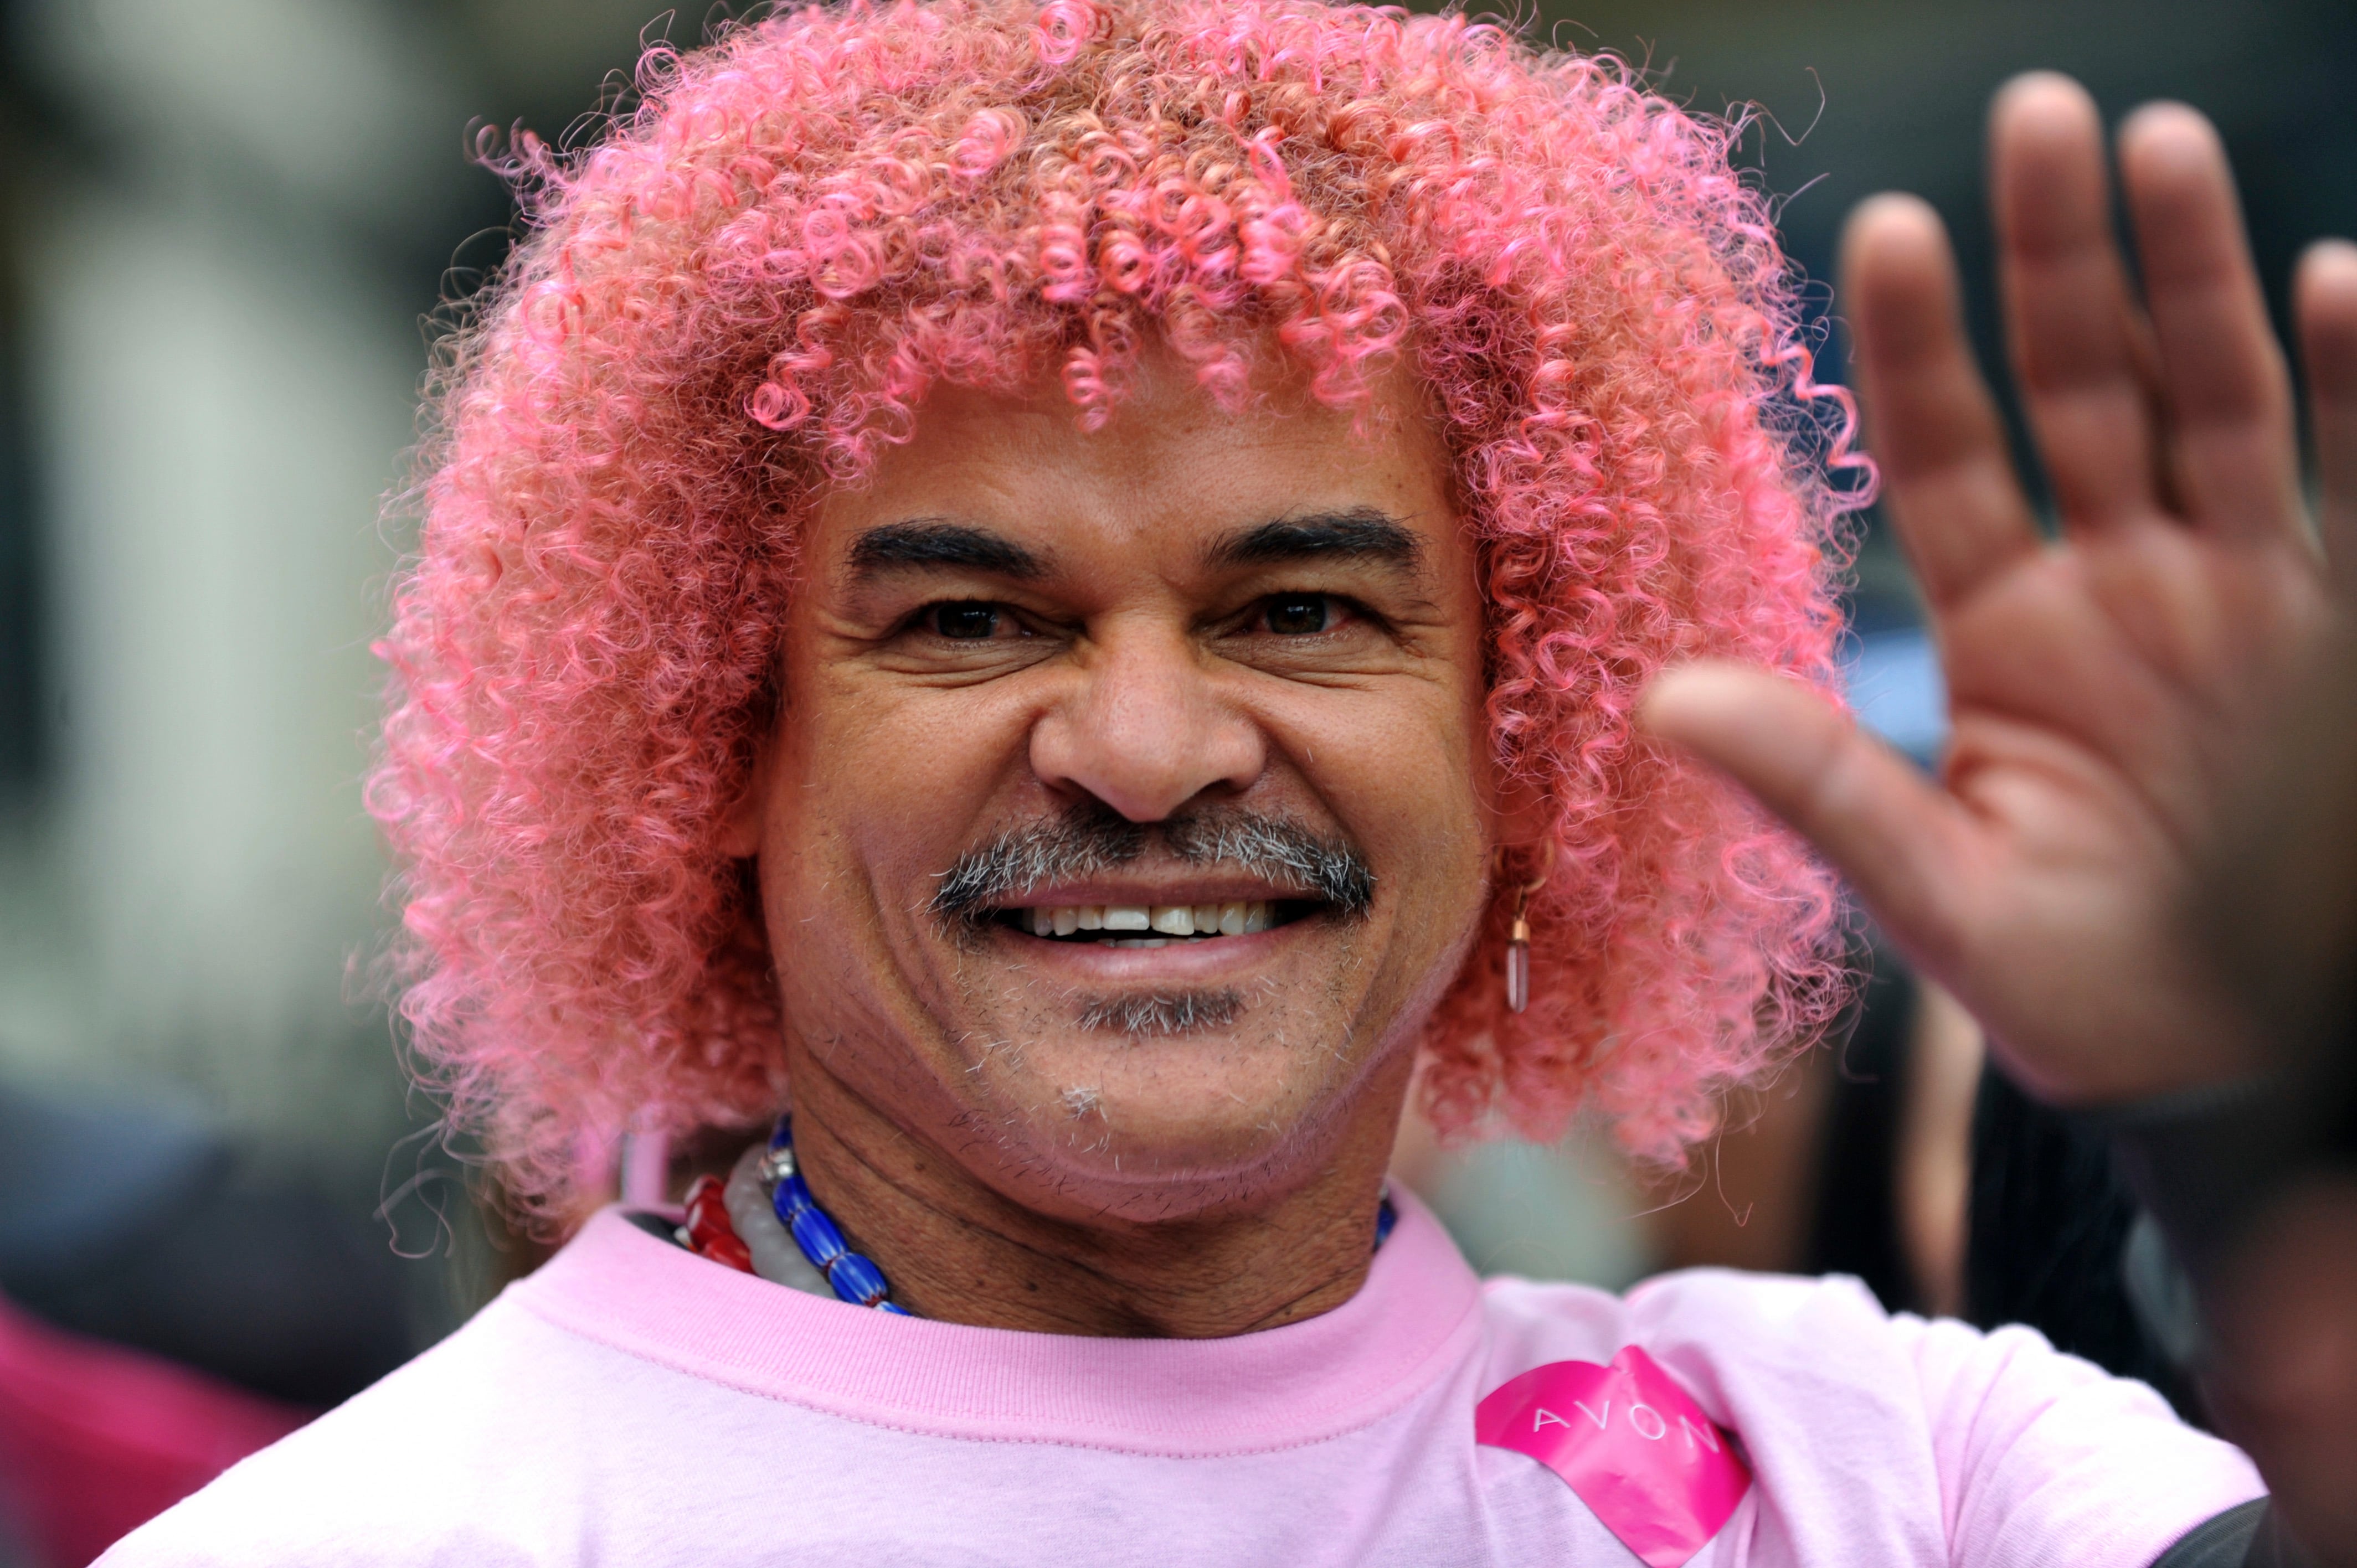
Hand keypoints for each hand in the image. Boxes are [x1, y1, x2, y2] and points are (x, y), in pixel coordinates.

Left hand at [1641, 72, 2356, 1104]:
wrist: (2223, 1068)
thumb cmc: (2073, 998)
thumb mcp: (1938, 897)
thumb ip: (1818, 790)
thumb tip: (1655, 702)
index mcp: (2004, 634)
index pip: (1949, 456)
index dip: (1918, 345)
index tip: (1882, 226)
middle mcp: (2118, 586)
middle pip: (2084, 385)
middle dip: (2061, 257)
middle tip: (2036, 114)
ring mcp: (2241, 593)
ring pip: (2218, 398)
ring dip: (2195, 276)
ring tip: (2160, 147)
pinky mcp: (2342, 628)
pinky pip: (2356, 479)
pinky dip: (2353, 384)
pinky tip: (2334, 282)